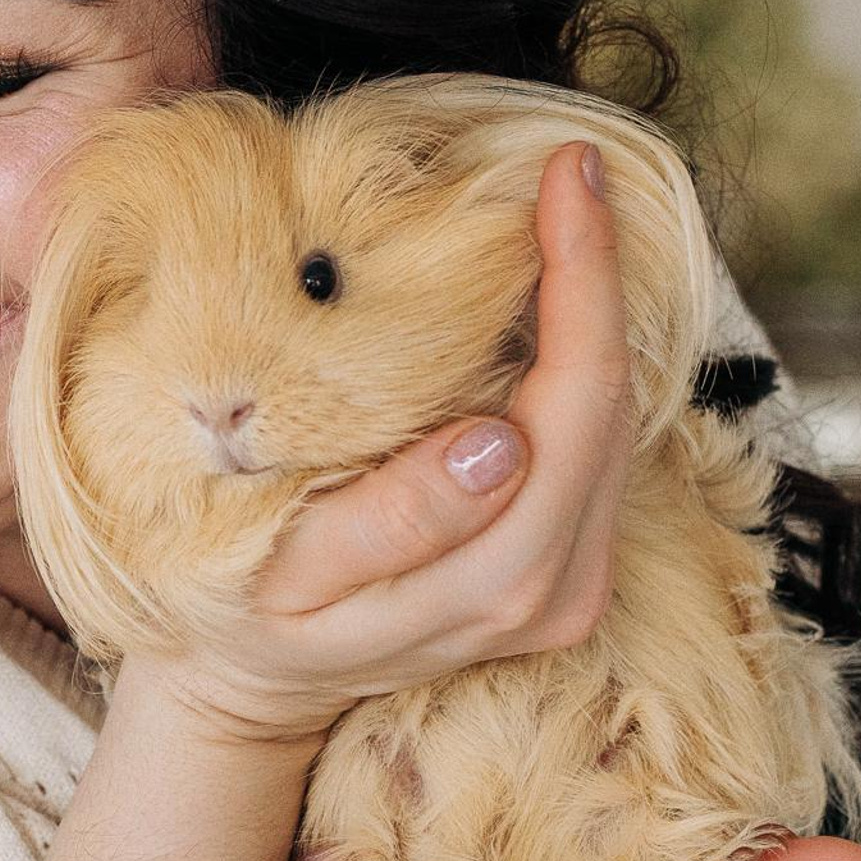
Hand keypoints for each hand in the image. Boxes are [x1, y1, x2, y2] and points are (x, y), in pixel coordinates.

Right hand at [141, 141, 631, 745]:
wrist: (252, 683)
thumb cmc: (244, 612)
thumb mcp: (284, 574)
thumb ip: (392, 520)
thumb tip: (502, 442)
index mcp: (494, 588)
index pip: (571, 408)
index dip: (580, 284)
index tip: (564, 180)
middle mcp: (552, 592)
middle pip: (611, 408)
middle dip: (599, 280)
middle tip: (569, 176)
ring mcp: (567, 590)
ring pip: (616, 426)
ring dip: (594, 318)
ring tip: (561, 221)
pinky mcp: (565, 576)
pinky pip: (595, 450)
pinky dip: (577, 367)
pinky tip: (545, 311)